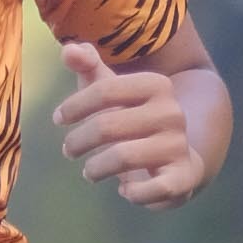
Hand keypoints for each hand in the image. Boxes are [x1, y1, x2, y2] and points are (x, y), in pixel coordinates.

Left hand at [54, 40, 210, 208]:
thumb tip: (67, 49)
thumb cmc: (131, 116)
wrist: (178, 155)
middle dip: (79, 141)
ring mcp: (179, 145)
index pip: (104, 90)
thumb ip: (88, 65)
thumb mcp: (110, 89)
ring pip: (122, 157)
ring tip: (89, 172)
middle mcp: (172, 112)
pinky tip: (126, 190)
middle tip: (69, 150)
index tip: (59, 119)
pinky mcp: (183, 177)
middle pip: (107, 126)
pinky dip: (133, 193)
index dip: (75, 105)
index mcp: (157, 84)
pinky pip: (153, 189)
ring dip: (95, 168)